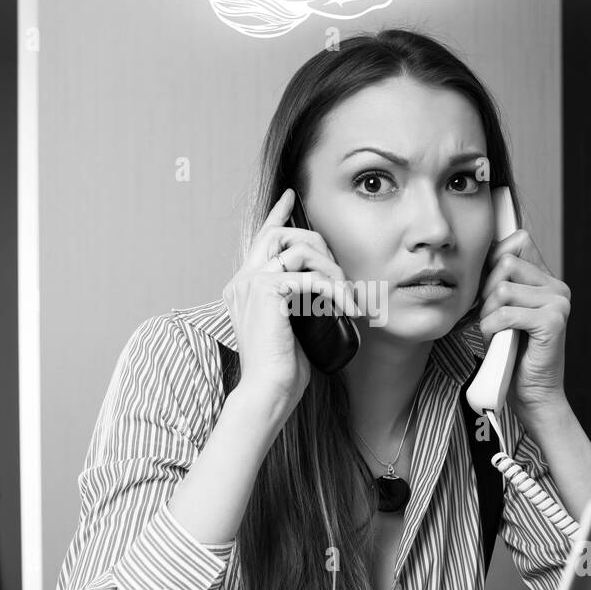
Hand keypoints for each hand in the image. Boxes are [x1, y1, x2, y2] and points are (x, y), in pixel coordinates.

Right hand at [222, 188, 361, 414]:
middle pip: (284, 236)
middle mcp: (242, 280)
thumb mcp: (292, 327)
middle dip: (321, 247)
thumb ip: (297, 301)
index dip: (278, 215)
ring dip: (333, 271)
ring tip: (348, 298)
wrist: (268, 392)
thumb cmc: (283, 370)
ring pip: (301, 252)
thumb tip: (325, 286)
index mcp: (243, 287)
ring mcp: (250, 283)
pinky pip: (309, 277)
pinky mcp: (265, 291)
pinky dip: (334, 290)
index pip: (261, 239)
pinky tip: (347, 308)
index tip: (291, 197)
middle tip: (342, 276)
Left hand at [478, 227, 570, 418]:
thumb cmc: (512, 356)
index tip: (486, 290)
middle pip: (505, 262)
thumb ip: (497, 282)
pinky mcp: (553, 321)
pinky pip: (505, 313)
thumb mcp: (502, 311)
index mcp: (547, 281)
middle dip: (486, 292)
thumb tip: (475, 255)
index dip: (493, 262)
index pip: (517, 243)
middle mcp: (557, 287)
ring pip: (502, 289)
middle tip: (490, 318)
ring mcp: (558, 303)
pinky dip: (492, 329)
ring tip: (496, 332)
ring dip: (488, 314)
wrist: (532, 395)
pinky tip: (499, 341)